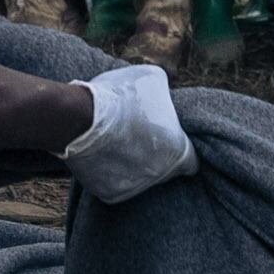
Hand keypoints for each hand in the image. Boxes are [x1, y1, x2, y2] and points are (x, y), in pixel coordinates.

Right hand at [62, 62, 196, 202]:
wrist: (81, 117)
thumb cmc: (121, 95)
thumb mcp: (154, 79)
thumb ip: (166, 94)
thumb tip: (164, 99)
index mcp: (179, 150)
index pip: (192, 161)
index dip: (182, 148)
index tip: (171, 141)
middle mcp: (162, 175)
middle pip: (165, 170)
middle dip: (156, 156)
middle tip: (139, 138)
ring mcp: (136, 188)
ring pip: (139, 178)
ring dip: (132, 164)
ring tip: (116, 142)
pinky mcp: (112, 195)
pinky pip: (115, 184)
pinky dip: (110, 172)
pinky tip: (102, 154)